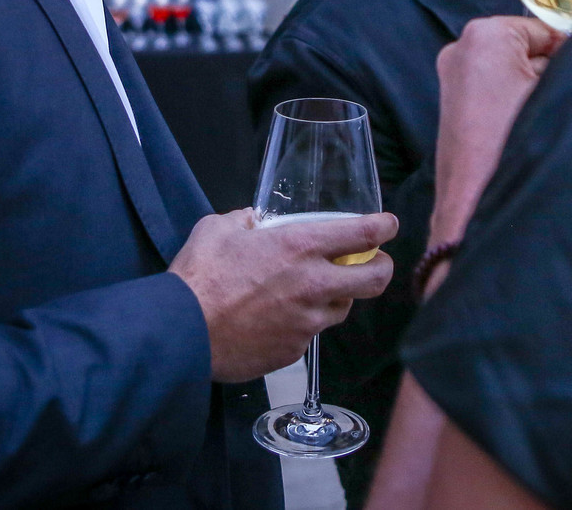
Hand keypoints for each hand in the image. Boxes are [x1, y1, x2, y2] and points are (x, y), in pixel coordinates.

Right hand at [170, 207, 396, 381]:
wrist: (182, 332)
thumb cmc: (199, 277)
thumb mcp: (218, 229)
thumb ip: (244, 221)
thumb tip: (253, 222)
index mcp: (300, 247)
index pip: (362, 234)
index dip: (383, 227)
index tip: (388, 225)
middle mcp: (313, 285)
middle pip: (374, 279)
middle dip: (382, 268)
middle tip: (376, 263)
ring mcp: (307, 322)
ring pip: (342, 309)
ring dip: (336, 298)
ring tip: (313, 291)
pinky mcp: (294, 351)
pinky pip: (310, 334)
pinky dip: (303, 324)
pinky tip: (279, 319)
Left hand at [428, 17, 565, 249]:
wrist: (478, 207)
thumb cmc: (515, 146)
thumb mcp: (558, 92)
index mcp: (485, 35)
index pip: (545, 30)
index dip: (571, 52)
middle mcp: (461, 48)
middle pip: (527, 49)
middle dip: (551, 71)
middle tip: (566, 101)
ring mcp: (453, 78)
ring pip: (512, 72)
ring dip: (535, 90)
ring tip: (546, 118)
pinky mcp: (454, 105)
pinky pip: (496, 91)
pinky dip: (516, 104)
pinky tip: (529, 129)